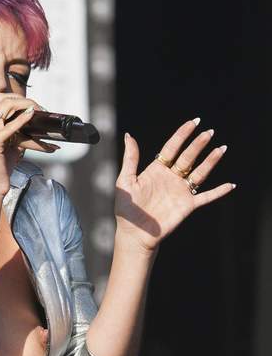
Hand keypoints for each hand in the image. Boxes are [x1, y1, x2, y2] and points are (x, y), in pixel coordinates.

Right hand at [0, 93, 59, 196]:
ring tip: (38, 110)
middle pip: (2, 98)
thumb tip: (33, 124)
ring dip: (25, 105)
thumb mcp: (9, 146)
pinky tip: (31, 115)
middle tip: (39, 107)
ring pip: (6, 106)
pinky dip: (22, 119)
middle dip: (23, 99)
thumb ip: (16, 132)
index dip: (17, 97)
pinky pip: (9, 126)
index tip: (32, 105)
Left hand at [114, 118, 234, 251]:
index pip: (172, 147)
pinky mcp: (188, 206)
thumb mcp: (125, 181)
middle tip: (209, 132)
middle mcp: (171, 178)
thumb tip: (129, 135)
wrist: (134, 233)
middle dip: (198, 144)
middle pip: (188, 157)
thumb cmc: (127, 209)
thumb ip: (130, 159)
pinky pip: (206, 197)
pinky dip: (219, 191)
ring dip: (211, 161)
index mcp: (157, 170)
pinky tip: (231, 185)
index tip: (193, 122)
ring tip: (221, 149)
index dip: (182, 134)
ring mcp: (181, 191)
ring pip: (200, 172)